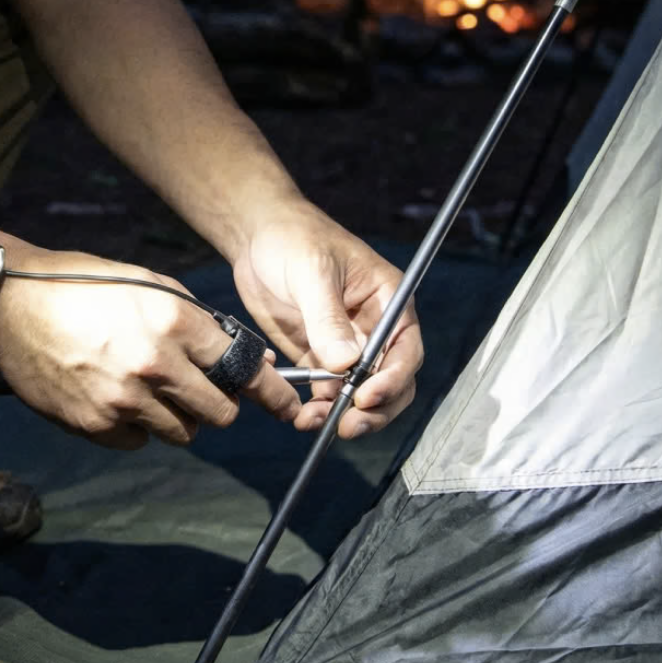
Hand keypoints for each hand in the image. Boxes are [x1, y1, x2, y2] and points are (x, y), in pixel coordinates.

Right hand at [0, 235, 301, 449]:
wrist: (12, 307)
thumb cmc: (84, 287)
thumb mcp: (150, 285)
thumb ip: (199, 323)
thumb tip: (244, 360)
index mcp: (173, 322)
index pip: (240, 368)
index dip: (269, 390)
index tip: (288, 405)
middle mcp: (154, 364)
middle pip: (218, 413)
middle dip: (220, 406)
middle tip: (208, 395)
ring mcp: (123, 399)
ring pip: (181, 433)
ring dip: (178, 419)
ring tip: (153, 392)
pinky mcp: (94, 424)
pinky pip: (138, 442)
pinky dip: (138, 429)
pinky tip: (120, 401)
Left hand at [231, 198, 422, 438]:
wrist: (257, 237)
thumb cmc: (294, 237)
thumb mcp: (313, 272)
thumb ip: (328, 318)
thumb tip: (345, 364)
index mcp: (387, 301)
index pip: (405, 350)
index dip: (392, 379)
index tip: (366, 398)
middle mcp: (373, 328)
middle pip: (390, 381)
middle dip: (372, 409)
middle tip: (346, 426)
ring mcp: (346, 346)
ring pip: (358, 393)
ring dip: (341, 414)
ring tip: (313, 422)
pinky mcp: (317, 357)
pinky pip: (325, 391)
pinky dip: (317, 407)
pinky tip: (301, 415)